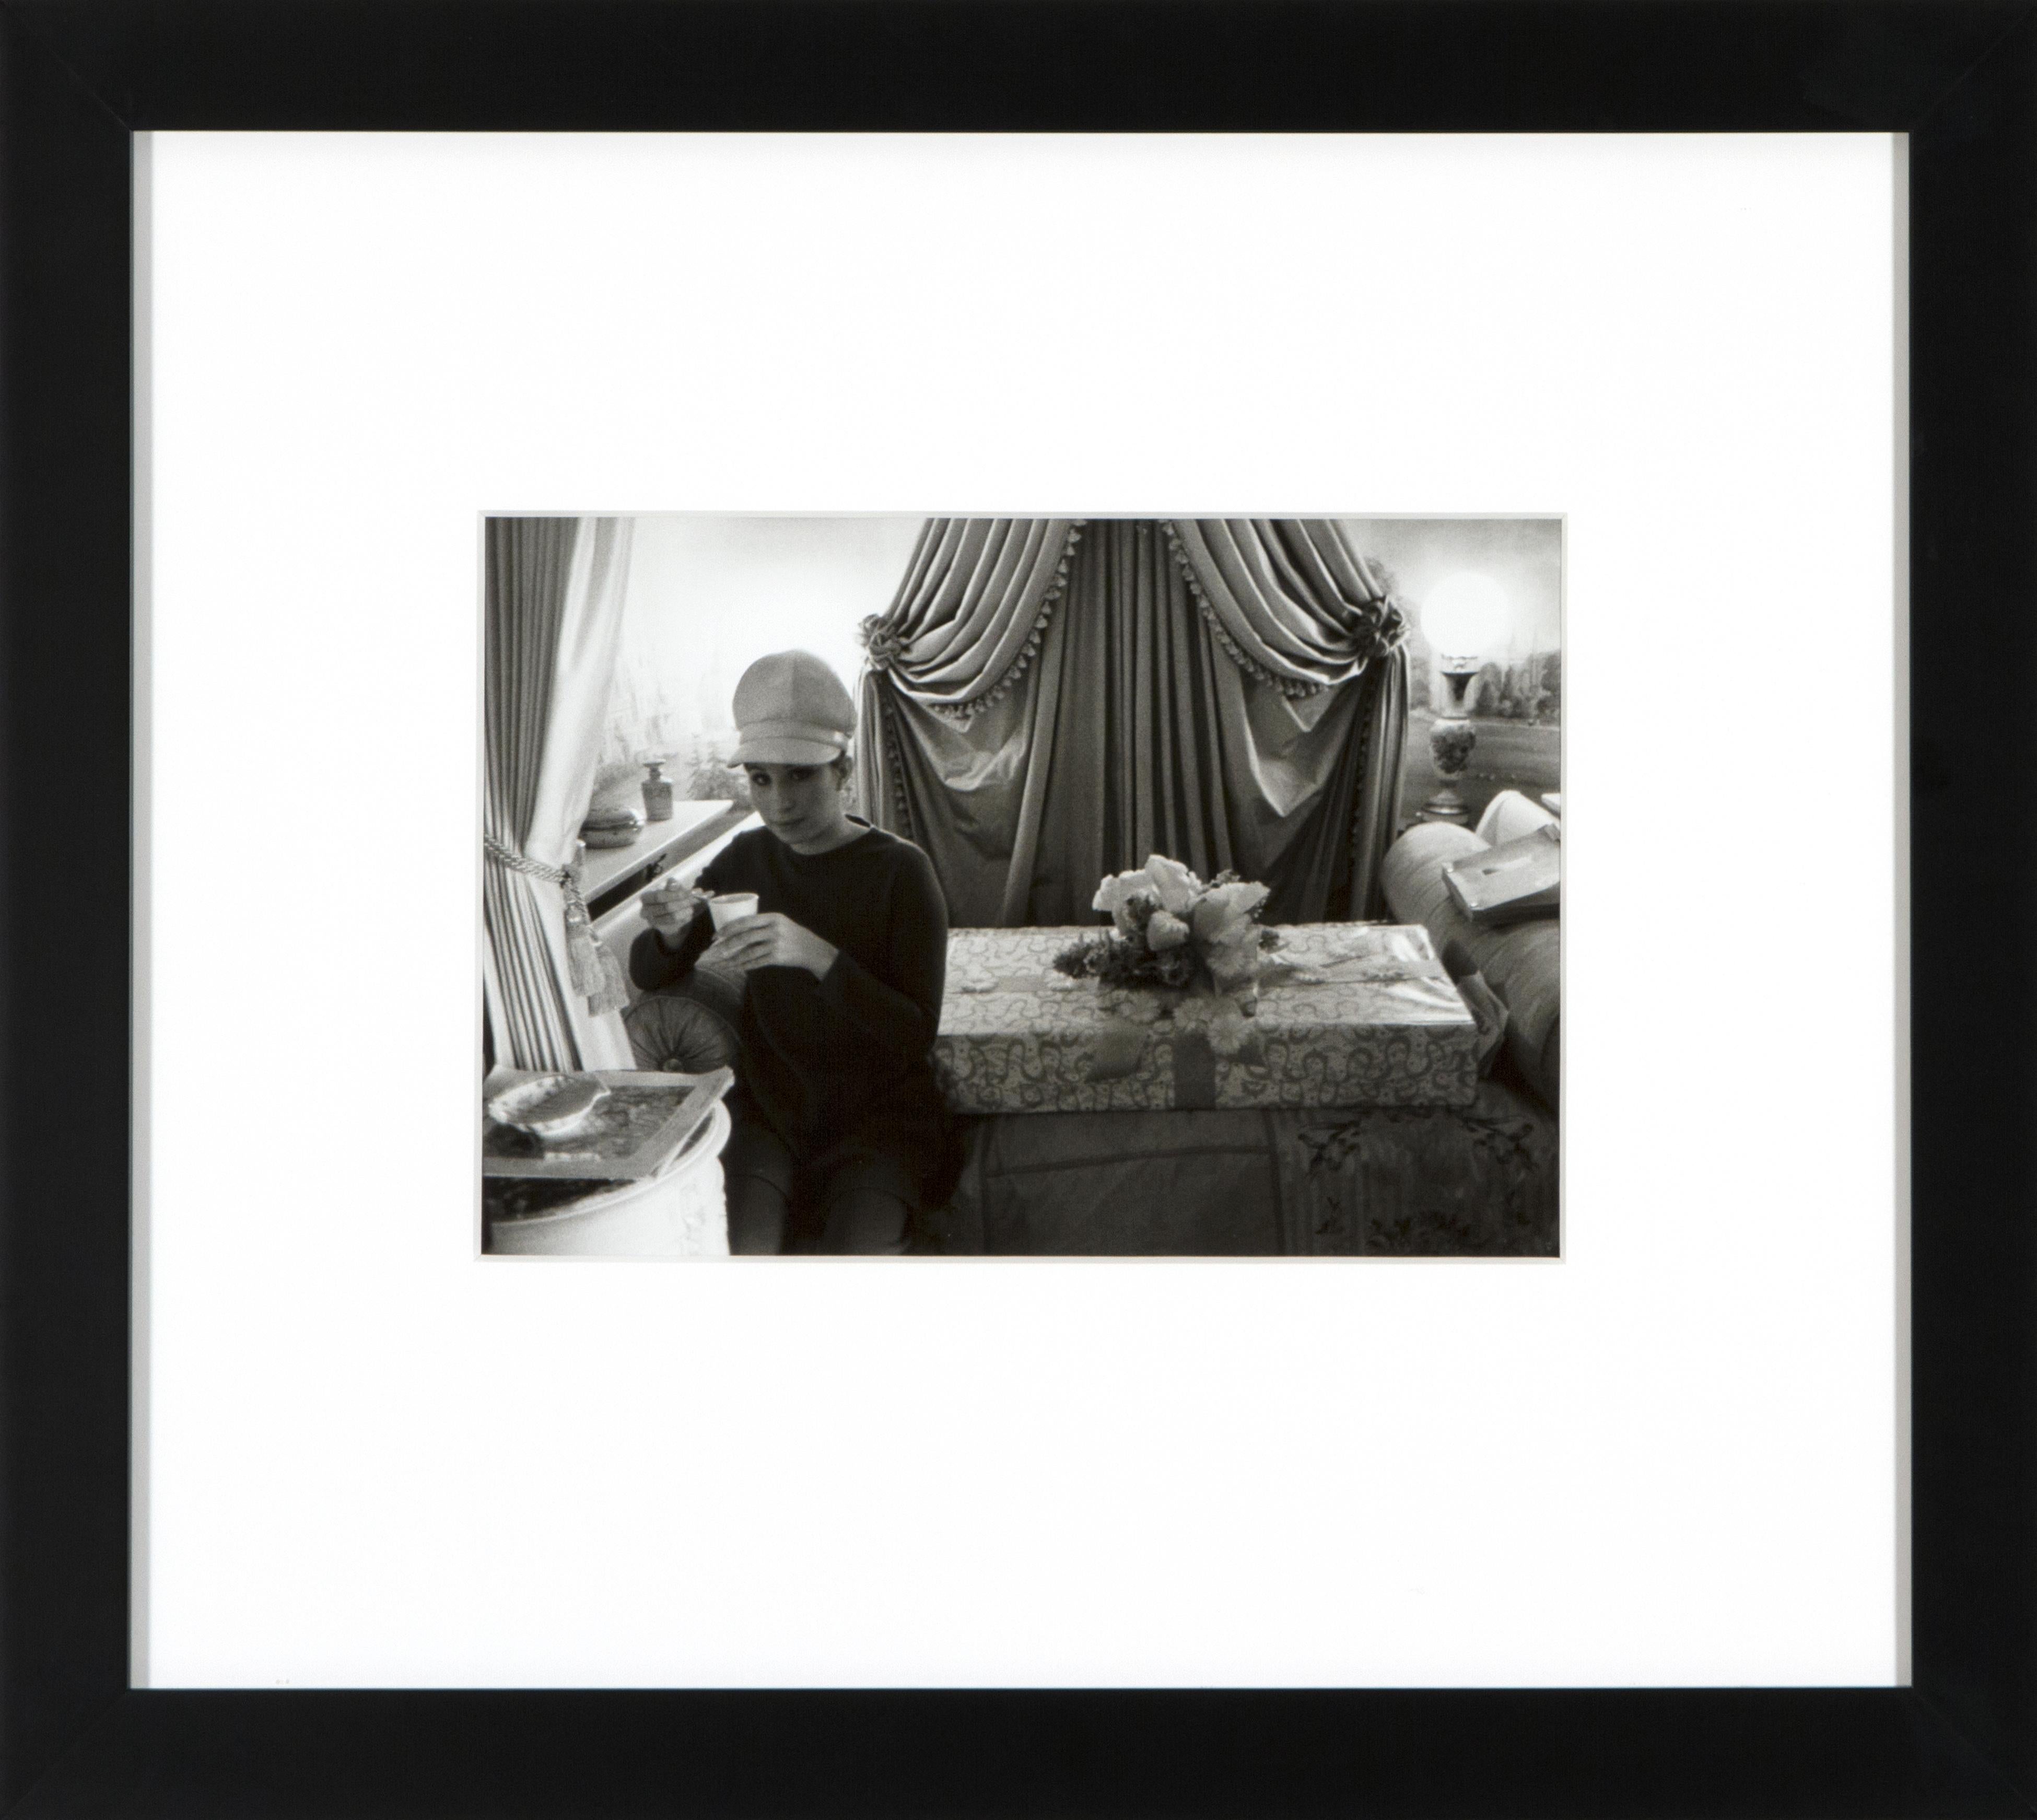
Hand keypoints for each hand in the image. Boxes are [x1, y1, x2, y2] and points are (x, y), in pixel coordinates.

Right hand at [641, 878, 703, 941]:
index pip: (659, 896)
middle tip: (693, 900)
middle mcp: (646, 910)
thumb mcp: (671, 888)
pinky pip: (676, 924)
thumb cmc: (668, 896)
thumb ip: (674, 886)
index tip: (689, 892)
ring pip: (673, 917)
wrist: (666, 912)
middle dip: (682, 902)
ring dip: (685, 911)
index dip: (675, 894)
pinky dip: (685, 918)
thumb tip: (681, 885)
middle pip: (667, 907)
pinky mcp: (661, 929)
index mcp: (646, 897)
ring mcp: (653, 921)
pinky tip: (688, 914)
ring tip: (691, 907)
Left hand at [703, 912, 838, 979]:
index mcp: (772, 918)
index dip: (729, 927)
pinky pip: (756, 962)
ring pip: (748, 952)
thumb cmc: (792, 934)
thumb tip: (736, 929)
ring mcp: (776, 944)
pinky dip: (744, 965)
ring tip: (721, 962)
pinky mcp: (777, 957)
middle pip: (744, 937)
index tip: (717, 934)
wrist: (811, 949)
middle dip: (726, 944)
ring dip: (732, 958)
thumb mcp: (780, 922)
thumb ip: (762, 923)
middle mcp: (774, 930)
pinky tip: (735, 968)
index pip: (746, 921)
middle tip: (714, 949)